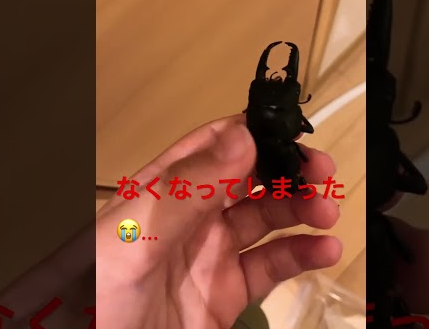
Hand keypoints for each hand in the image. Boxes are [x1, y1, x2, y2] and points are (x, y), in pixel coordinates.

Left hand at [96, 114, 341, 327]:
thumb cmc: (100, 295)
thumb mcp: (134, 234)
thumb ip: (186, 187)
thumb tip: (243, 136)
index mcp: (163, 190)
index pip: (213, 145)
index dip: (254, 134)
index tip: (292, 133)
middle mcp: (191, 216)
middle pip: (249, 179)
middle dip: (287, 169)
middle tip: (322, 172)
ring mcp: (211, 254)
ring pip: (266, 220)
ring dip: (301, 209)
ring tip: (328, 211)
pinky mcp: (228, 294)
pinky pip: (270, 267)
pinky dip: (301, 255)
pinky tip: (324, 250)